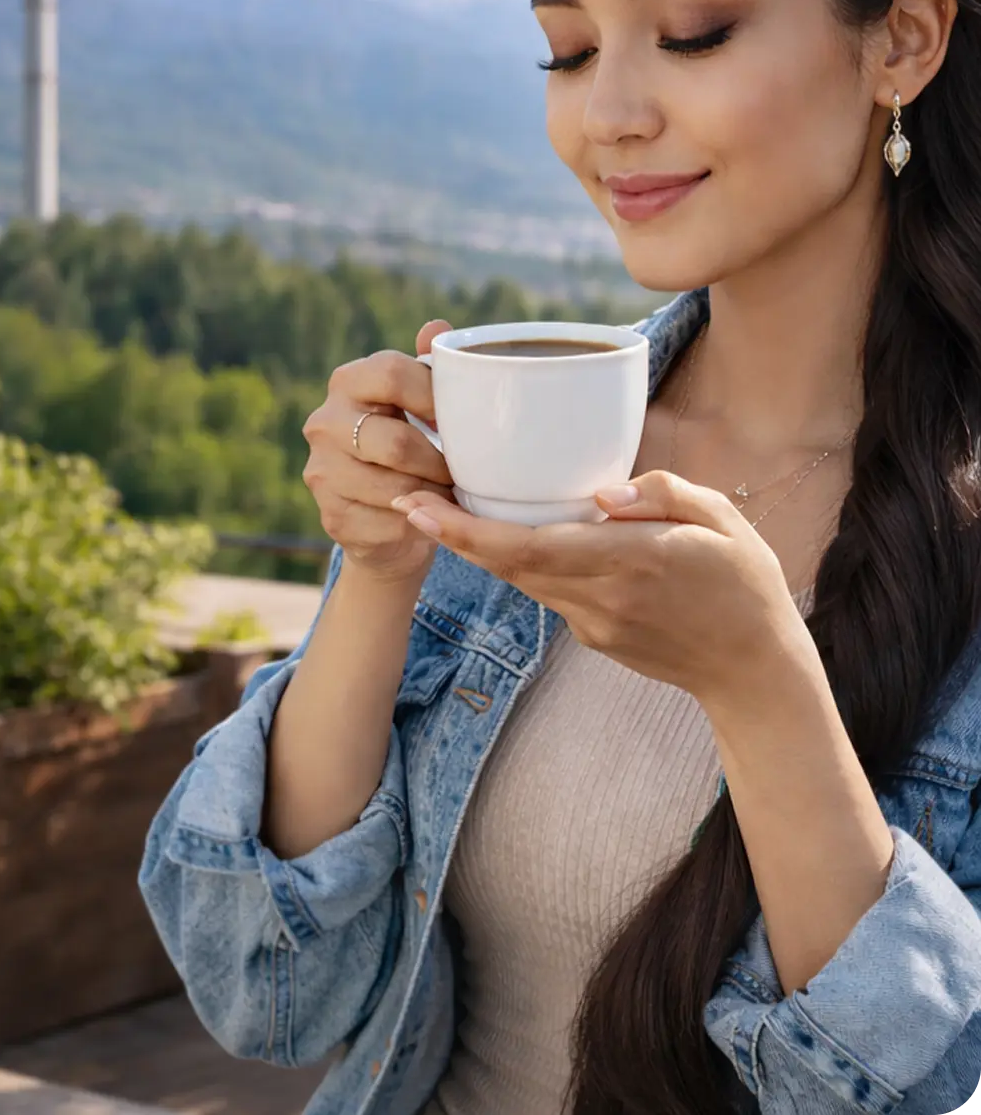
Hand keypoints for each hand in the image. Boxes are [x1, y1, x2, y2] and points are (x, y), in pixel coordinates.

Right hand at [302, 320, 457, 586]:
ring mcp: (322, 472)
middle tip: (465, 471)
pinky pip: (390, 524)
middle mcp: (324, 422)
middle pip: (396, 442)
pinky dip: (420, 524)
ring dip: (434, 496)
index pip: (391, 373)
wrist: (384, 515)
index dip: (435, 396)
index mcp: (347, 381)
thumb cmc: (411, 444)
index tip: (462, 419)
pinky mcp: (332, 517)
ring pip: (396, 489)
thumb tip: (437, 327)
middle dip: (440, 461)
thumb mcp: (421, 402)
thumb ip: (430, 366)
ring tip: (455, 495)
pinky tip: (432, 517)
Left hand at [390, 469, 823, 709]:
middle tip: (410, 495)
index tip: (421, 505)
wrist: (756, 672)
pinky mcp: (594, 636)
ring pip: (524, 578)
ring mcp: (594, 624)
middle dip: (455, 533)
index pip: (531, 547)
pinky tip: (518, 536)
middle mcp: (602, 597)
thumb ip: (661, 494)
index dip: (468, 530)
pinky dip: (526, 562)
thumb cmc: (745, 583)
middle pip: (510, 564)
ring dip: (484, 547)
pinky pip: (550, 591)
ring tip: (448, 507)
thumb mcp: (721, 519)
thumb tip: (601, 492)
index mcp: (631, 561)